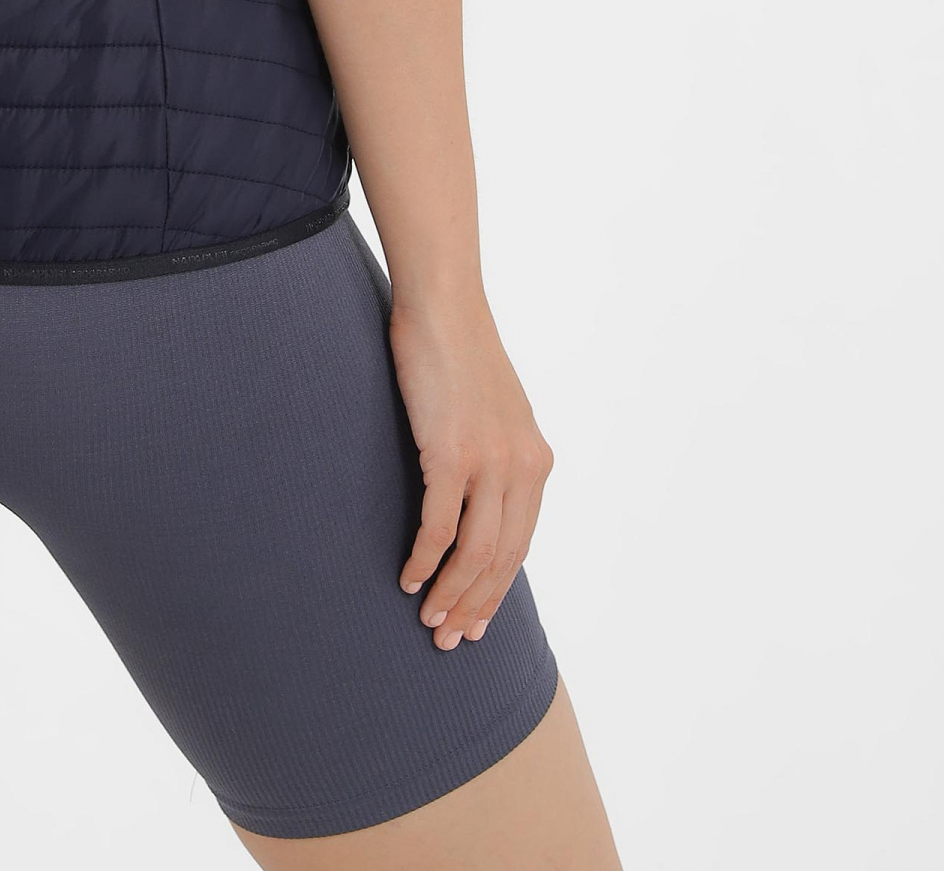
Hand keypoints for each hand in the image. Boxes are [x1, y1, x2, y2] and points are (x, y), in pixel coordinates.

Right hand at [388, 289, 553, 649]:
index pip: (520, 544)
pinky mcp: (451, 451)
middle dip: (475, 605)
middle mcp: (521, 466)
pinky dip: (425, 559)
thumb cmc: (457, 352)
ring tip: (428, 620)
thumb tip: (475, 499)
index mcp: (535, 460)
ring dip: (450, 593)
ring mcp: (489, 460)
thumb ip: (494, 456)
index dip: (497, 590)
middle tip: (448, 638)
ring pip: (475, 551)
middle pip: (503, 559)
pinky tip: (409, 577)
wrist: (443, 305)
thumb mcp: (493, 412)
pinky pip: (439, 524)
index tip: (476, 621)